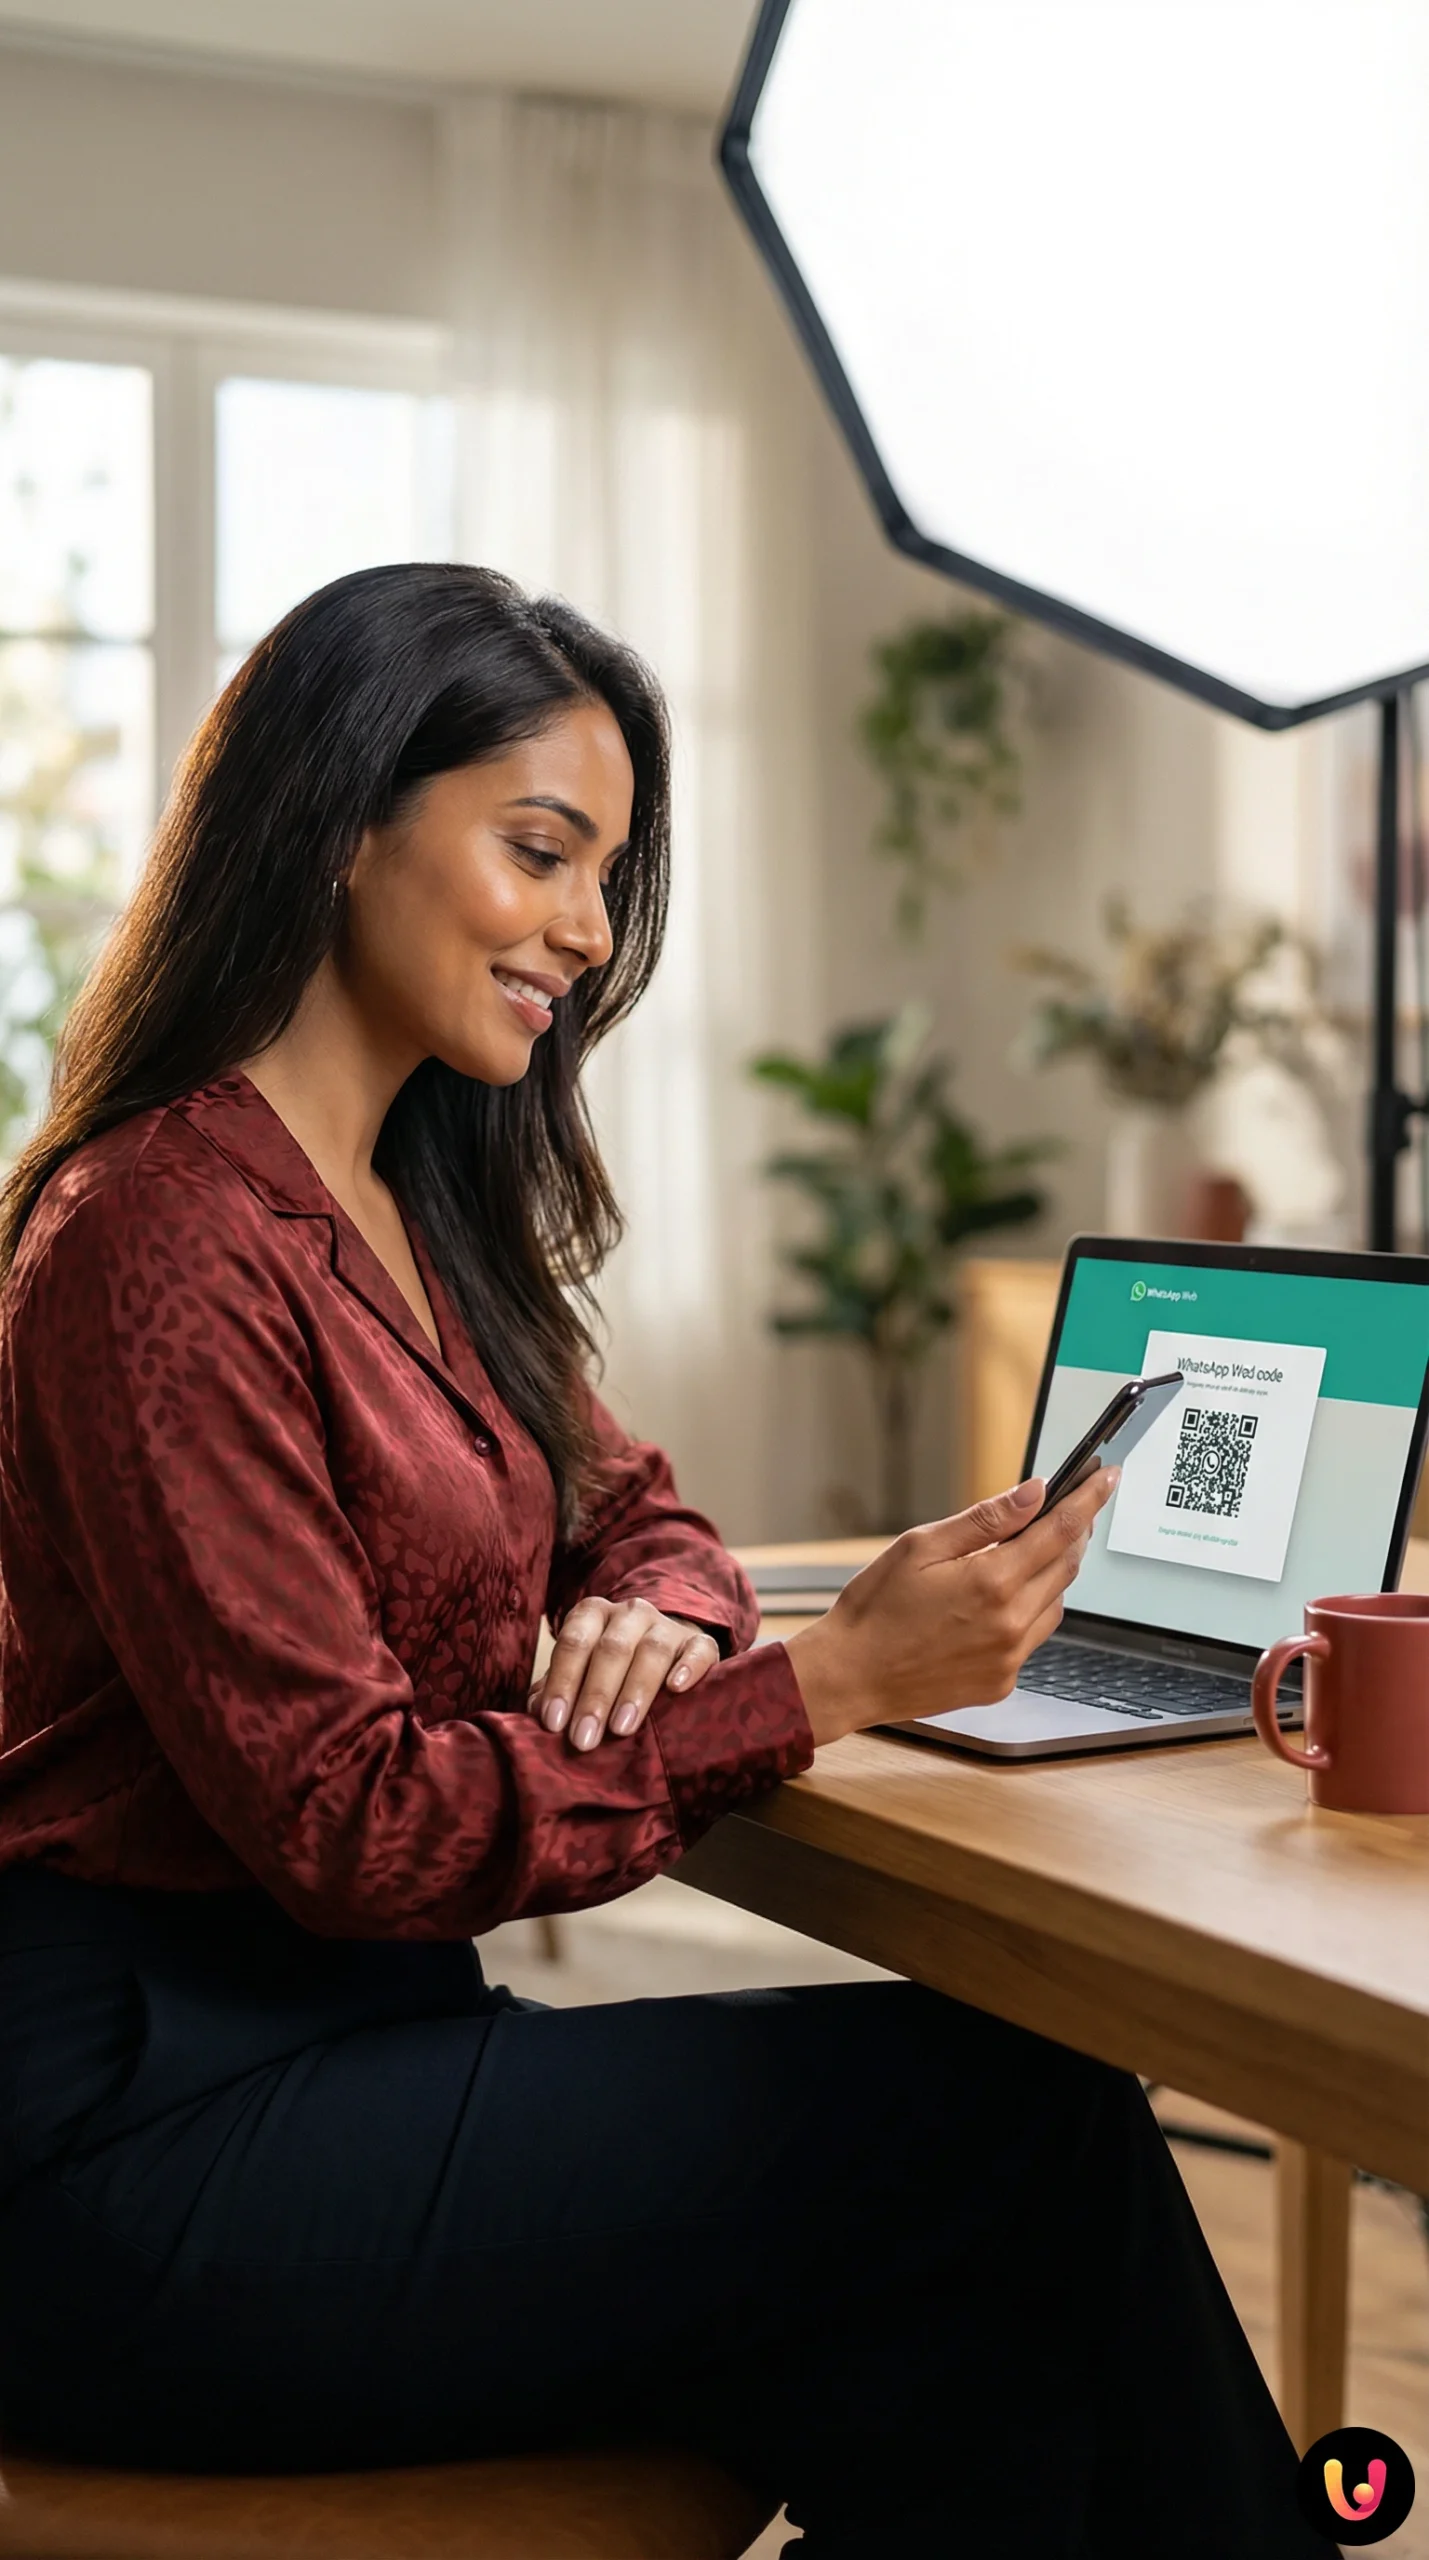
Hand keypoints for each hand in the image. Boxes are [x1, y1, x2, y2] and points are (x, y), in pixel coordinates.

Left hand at [532, 1599, 720, 1751]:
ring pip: (652, 1650)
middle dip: (595, 1696)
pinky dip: (689, 1667)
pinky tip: (677, 1688)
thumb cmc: (610, 1669)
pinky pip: (698, 1649)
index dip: (562, 1683)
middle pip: (611, 1649)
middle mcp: (629, 1613)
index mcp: (593, 1614)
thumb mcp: (580, 1672)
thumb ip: (556, 1689)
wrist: (664, 1651)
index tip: (554, 1724)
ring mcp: (667, 1625)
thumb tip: (536, 1713)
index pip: (574, 1643)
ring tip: (621, 1728)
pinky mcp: (700, 1642)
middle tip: (584, 1739)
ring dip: (635, 1690)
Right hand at [785, 1470, 1117, 1746]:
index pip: (1061, 1530)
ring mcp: (1009, 1659)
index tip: (1108, 1477)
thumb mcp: (921, 1546)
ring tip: (1020, 1557)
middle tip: (1068, 1509)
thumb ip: (986, 1520)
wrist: (849, 1677)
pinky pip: (1033, 1638)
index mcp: (992, 1582)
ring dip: (1050, 1574)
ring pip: (1055, 1604)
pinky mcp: (1002, 1683)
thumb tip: (1034, 1493)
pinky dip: (1028, 1612)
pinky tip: (996, 1603)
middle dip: (1073, 1533)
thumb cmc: (875, 1609)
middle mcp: (1011, 1623)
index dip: (1089, 1499)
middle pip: (1066, 1566)